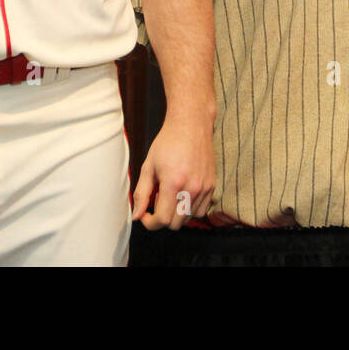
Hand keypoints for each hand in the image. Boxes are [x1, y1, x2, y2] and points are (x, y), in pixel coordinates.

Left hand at [130, 113, 213, 230]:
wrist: (191, 125)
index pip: (162, 220)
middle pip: (175, 224)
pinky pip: (201, 210)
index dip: (150, 222)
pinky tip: (183, 194)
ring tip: (171, 194)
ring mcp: (204, 188)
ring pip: (188, 218)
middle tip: (157, 201)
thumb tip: (136, 215)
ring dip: (176, 213)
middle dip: (162, 218)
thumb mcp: (148, 166)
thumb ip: (142, 193)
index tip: (145, 213)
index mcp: (173, 183)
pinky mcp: (212, 185)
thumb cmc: (168, 142)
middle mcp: (191, 188)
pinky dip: (190, 208)